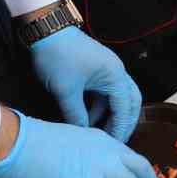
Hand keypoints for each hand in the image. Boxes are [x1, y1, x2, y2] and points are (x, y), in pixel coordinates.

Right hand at [0, 112, 161, 177]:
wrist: (15, 143)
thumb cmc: (31, 143)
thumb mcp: (69, 144)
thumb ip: (84, 158)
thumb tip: (85, 177)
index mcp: (102, 140)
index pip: (131, 156)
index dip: (142, 173)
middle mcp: (106, 151)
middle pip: (141, 170)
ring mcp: (97, 169)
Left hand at [27, 26, 142, 141]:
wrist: (46, 31)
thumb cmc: (57, 56)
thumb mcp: (65, 90)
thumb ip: (76, 115)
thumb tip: (82, 134)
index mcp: (114, 75)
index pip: (125, 107)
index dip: (120, 128)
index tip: (114, 146)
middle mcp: (116, 72)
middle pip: (130, 102)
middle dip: (124, 122)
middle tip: (115, 141)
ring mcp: (108, 70)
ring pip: (118, 98)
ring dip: (110, 115)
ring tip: (98, 134)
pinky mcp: (98, 70)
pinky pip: (105, 93)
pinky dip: (100, 107)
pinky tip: (87, 119)